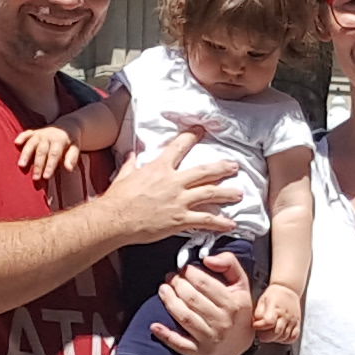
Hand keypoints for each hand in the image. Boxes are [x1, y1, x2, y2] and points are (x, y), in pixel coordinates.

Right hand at [10, 123, 79, 183]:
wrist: (67, 125)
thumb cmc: (70, 141)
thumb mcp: (75, 148)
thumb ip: (72, 158)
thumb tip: (69, 169)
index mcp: (59, 140)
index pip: (54, 154)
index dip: (49, 166)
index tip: (46, 177)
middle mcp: (48, 136)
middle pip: (41, 151)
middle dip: (38, 165)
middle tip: (35, 178)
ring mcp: (40, 134)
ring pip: (31, 144)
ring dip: (26, 154)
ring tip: (21, 165)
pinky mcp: (33, 132)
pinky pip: (26, 133)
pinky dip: (21, 137)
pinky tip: (16, 143)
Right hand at [99, 121, 251, 245]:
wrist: (115, 219)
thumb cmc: (117, 199)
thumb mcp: (123, 176)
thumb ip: (130, 163)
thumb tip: (130, 154)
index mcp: (160, 168)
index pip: (179, 146)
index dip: (192, 136)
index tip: (201, 130)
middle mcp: (173, 181)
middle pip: (204, 171)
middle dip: (222, 168)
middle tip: (234, 166)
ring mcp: (179, 200)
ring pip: (210, 194)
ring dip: (227, 193)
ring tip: (238, 193)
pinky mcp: (180, 219)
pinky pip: (205, 220)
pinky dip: (220, 222)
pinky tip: (230, 224)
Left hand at [156, 245, 260, 354]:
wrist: (241, 343)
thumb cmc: (239, 311)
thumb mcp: (241, 284)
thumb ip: (229, 264)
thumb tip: (208, 259)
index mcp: (233, 303)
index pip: (205, 284)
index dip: (189, 273)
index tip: (184, 268)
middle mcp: (222, 322)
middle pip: (192, 299)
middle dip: (177, 284)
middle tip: (171, 277)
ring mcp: (210, 338)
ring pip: (184, 317)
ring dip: (169, 301)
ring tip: (163, 290)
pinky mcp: (200, 351)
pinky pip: (180, 344)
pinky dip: (165, 335)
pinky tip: (155, 326)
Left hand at [251, 281, 303, 345]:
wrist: (288, 289)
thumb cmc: (274, 295)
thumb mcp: (262, 300)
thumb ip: (258, 313)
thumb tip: (255, 324)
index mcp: (275, 308)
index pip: (268, 323)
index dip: (260, 327)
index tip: (255, 325)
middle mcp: (285, 315)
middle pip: (276, 333)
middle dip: (266, 336)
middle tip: (261, 334)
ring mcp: (292, 320)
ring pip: (284, 336)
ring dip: (275, 339)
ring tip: (270, 334)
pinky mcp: (297, 323)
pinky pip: (294, 336)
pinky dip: (287, 340)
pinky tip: (280, 336)